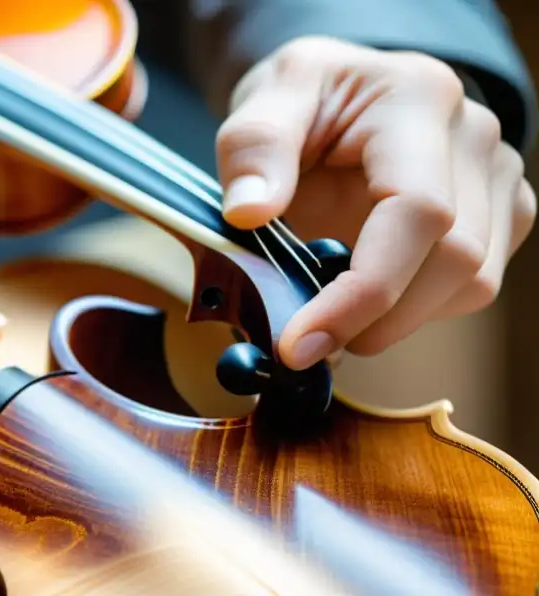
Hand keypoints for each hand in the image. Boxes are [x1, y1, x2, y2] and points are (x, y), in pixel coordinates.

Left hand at [215, 36, 535, 369]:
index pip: (419, 213)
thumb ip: (253, 147)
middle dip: (375, 322)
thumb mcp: (265, 98)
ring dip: (393, 322)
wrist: (339, 94)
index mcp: (418, 102)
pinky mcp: (501, 215)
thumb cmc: (304, 97)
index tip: (299, 340)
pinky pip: (469, 289)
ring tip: (325, 318)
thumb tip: (248, 213)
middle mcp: (475, 139)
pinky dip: (412, 314)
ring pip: (471, 286)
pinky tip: (359, 302)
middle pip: (455, 261)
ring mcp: (497, 179)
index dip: (363, 291)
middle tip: (301, 349)